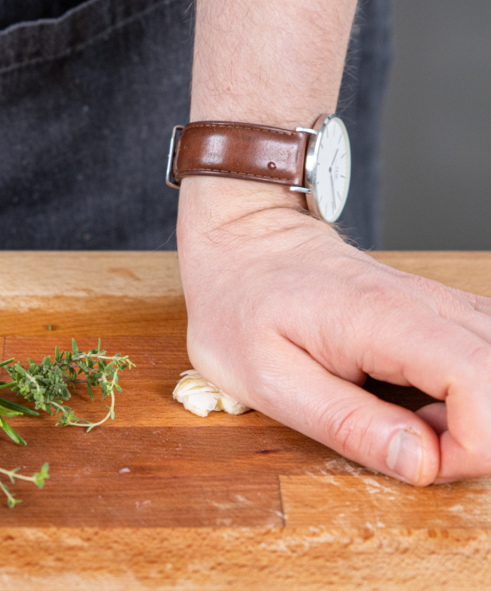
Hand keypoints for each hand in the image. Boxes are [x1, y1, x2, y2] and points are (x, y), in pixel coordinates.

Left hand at [177, 177, 490, 484]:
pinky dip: (468, 395)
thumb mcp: (268, 379)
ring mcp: (441, 303)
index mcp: (383, 318)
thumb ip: (347, 423)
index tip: (421, 461)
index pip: (483, 378)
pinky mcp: (440, 314)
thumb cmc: (239, 307)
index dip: (473, 443)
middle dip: (477, 438)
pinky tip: (416, 402)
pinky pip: (484, 358)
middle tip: (408, 446)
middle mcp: (428, 304)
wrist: (240, 244)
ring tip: (404, 421)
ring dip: (473, 417)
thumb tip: (422, 462)